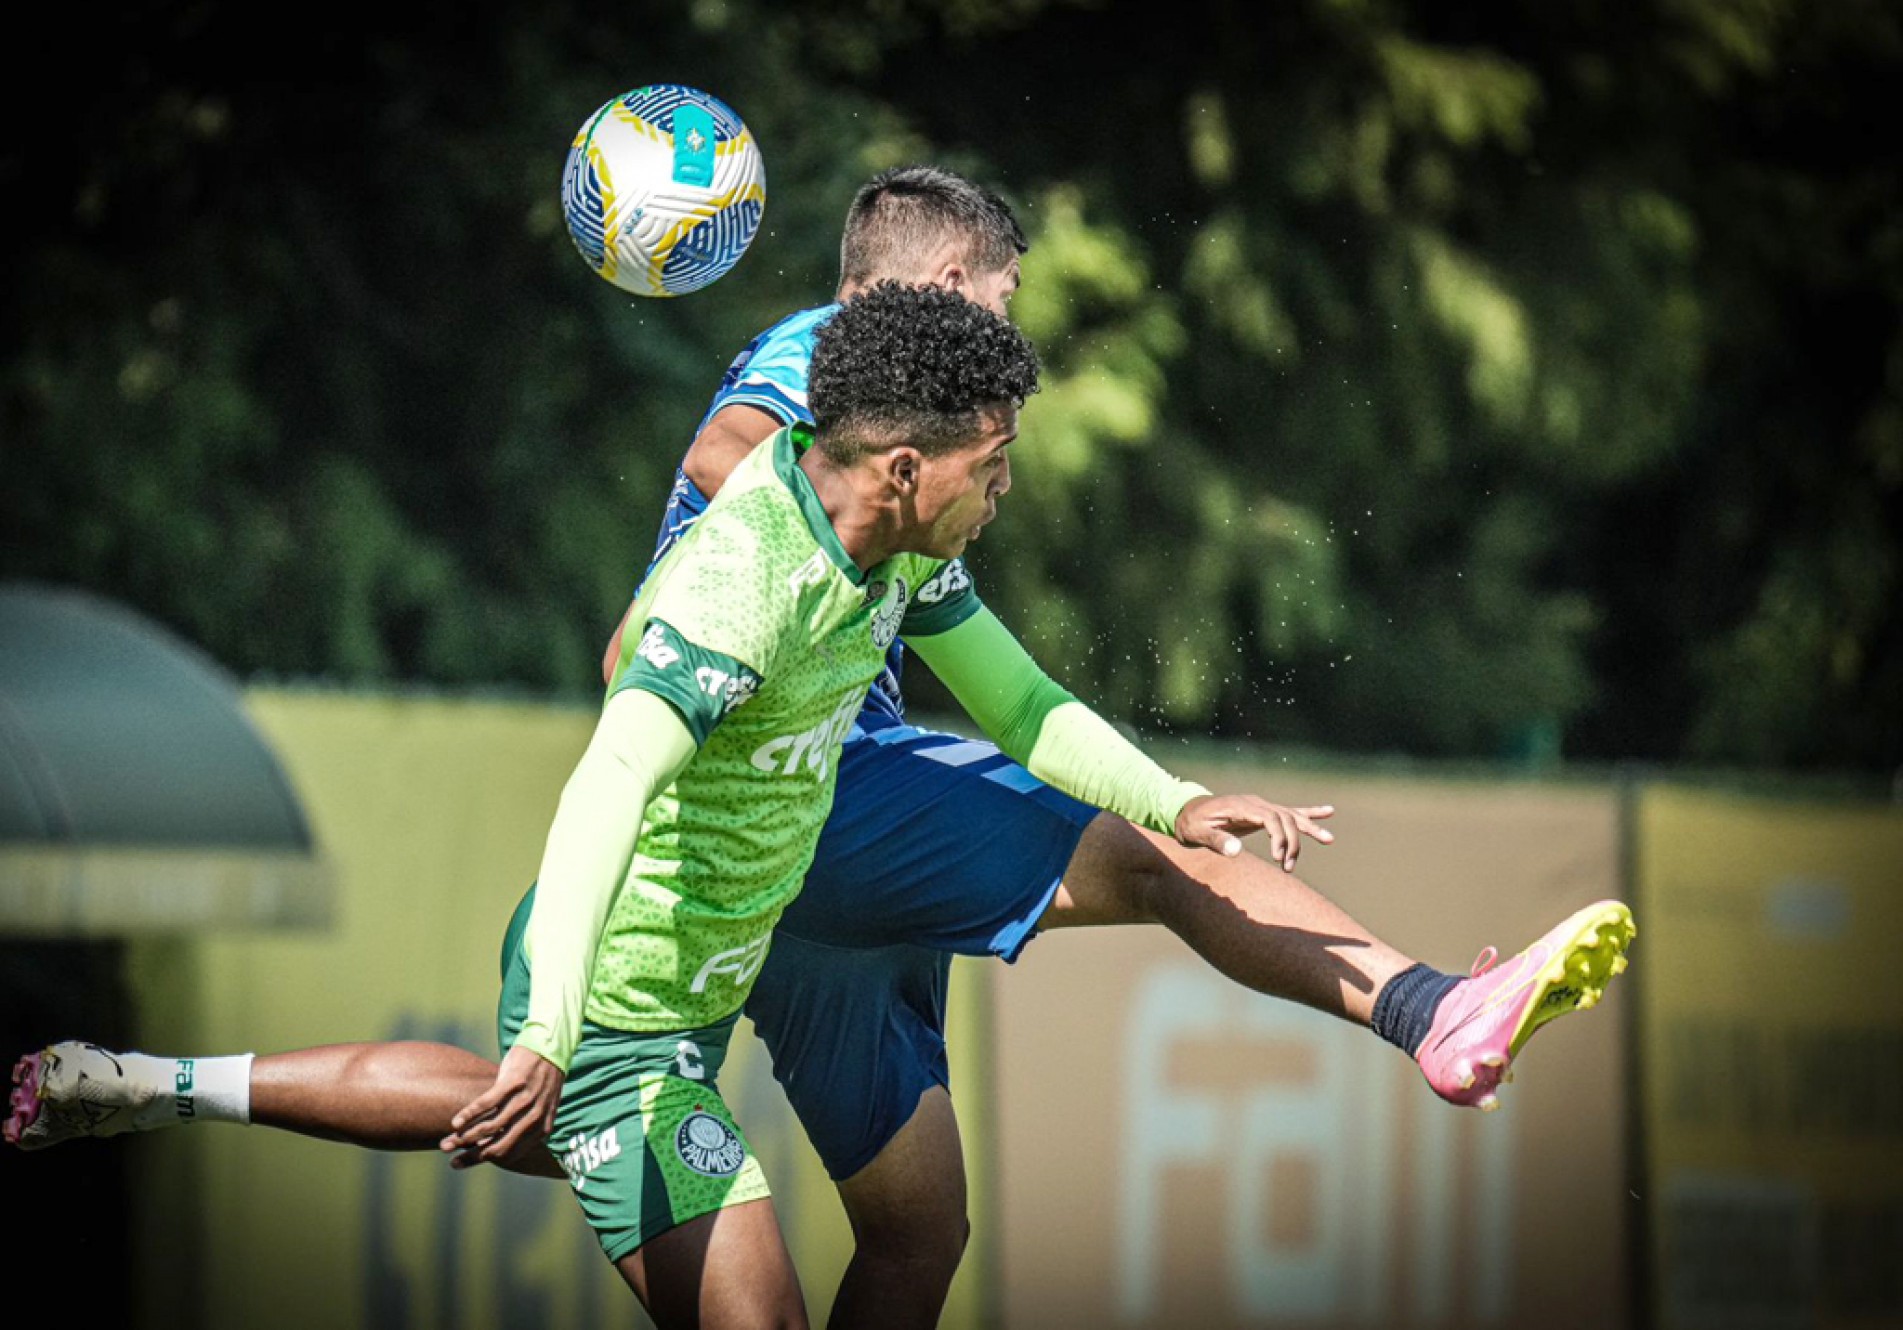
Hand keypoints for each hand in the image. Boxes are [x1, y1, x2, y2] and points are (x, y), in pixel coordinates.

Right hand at [441, 1044, 563, 1169]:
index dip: (483, 1159)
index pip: (508, 1153)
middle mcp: (533, 1117)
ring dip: (464, 1138)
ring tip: (446, 1144)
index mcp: (542, 1128)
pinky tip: (455, 1123)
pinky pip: (485, 1104)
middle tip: (452, 1162)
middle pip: (497, 1146)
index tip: (465, 1162)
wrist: (550, 1047)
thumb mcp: (541, 1109)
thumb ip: (525, 1128)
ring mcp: (523, 1100)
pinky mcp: (512, 1083)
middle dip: (472, 1157)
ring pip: (488, 1127)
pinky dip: (468, 1115)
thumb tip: (498, 1146)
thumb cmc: (540, 1082)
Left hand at [1173, 794, 1334, 870]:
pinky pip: (1290, 811)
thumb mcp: (1197, 834)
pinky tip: (1328, 811)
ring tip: (1329, 840)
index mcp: (1240, 806)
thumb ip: (1216, 842)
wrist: (1186, 812)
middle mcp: (1254, 802)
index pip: (1270, 818)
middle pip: (1285, 818)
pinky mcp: (1263, 811)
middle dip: (1292, 843)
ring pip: (1291, 816)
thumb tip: (1236, 851)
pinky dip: (1309, 812)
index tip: (1278, 858)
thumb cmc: (1191, 825)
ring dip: (1309, 829)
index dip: (1279, 838)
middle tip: (1287, 868)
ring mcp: (1260, 805)